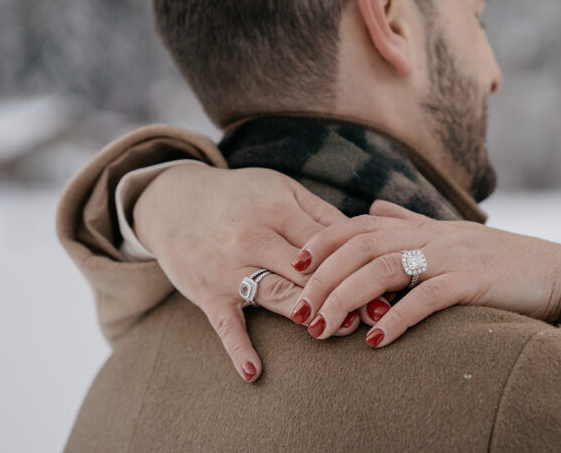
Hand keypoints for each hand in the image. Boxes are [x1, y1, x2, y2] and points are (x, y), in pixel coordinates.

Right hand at [132, 164, 378, 380]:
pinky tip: (255, 371)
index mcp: (276, 210)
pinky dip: (238, 349)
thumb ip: (320, 213)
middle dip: (342, 291)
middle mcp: (252, 238)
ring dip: (309, 315)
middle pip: (306, 271)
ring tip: (341, 330)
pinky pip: (225, 325)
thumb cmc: (241, 196)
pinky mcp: (209, 294)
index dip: (355, 261)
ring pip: (276, 295)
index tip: (384, 279)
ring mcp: (228, 268)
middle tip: (375, 311)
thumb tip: (362, 238)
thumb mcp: (281, 189)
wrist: (176, 203)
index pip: (324, 241)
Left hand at [288, 200, 560, 347]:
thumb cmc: (506, 261)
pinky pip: (426, 297)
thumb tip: (374, 207)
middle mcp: (433, 235)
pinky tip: (375, 340)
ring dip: (346, 299)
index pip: (362, 224)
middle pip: (361, 245)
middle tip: (300, 311)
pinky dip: (397, 318)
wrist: (560, 273)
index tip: (296, 264)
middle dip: (323, 277)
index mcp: (426, 226)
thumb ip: (412, 223)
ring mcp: (452, 256)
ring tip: (323, 329)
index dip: (325, 240)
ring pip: (383, 268)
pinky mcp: (473, 281)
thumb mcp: (454, 235)